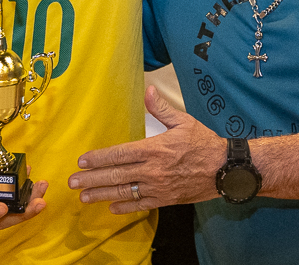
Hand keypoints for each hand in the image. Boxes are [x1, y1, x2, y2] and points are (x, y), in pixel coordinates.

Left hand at [69, 87, 223, 213]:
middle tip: (73, 182)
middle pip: (116, 175)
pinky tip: (110, 207)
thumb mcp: (184, 121)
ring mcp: (158, 187)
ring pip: (124, 192)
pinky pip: (140, 205)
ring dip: (101, 194)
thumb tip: (148, 91)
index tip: (82, 161)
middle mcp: (152, 170)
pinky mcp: (165, 199)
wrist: (226, 170)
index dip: (98, 158)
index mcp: (154, 148)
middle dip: (91, 179)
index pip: (119, 154)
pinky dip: (124, 207)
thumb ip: (162, 108)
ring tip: (84, 197)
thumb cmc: (204, 143)